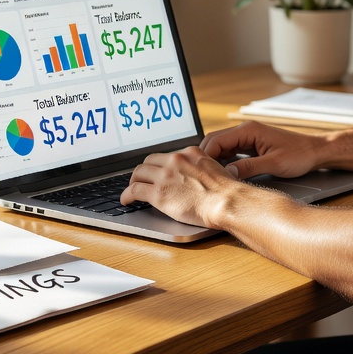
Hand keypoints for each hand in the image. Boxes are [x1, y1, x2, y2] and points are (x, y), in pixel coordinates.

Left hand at [120, 146, 236, 227]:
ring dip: (133, 181)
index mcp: (189, 152)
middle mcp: (175, 160)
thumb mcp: (214, 168)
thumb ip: (199, 168)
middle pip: (149, 161)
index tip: (156, 171)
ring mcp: (165, 176)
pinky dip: (126, 195)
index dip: (158, 165)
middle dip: (144, 171)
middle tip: (141, 180)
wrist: (226, 201)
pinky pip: (134, 190)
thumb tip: (194, 176)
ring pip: (138, 173)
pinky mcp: (158, 193)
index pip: (167, 155)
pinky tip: (126, 200)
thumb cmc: (226, 192)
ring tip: (131, 189)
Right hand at [200, 120, 325, 179]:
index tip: (201, 174)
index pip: (216, 140)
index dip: (205, 157)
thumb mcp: (273, 163)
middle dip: (206, 158)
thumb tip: (227, 174)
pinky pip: (231, 151)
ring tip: (208, 177)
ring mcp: (247, 137)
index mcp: (248, 130)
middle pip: (214, 141)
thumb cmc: (298, 155)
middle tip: (201, 177)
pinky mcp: (251, 145)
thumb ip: (249, 168)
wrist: (314, 151)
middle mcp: (245, 130)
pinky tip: (222, 173)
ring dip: (214, 160)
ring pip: (221, 146)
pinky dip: (223, 161)